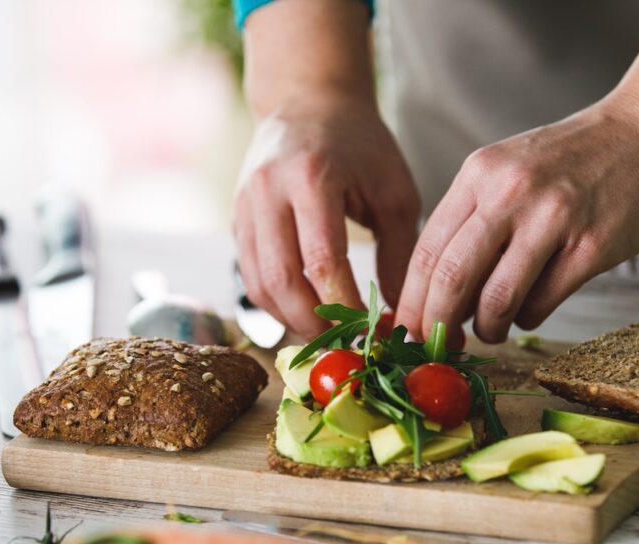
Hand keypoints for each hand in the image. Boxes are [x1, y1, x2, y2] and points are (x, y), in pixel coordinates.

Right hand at [233, 98, 419, 337]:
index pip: (321, 261)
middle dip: (315, 323)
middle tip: (347, 344)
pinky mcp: (236, 220)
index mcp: (312, 177)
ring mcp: (244, 206)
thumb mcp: (395, 191)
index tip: (372, 331)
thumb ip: (400, 254)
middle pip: (281, 280)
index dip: (345, 306)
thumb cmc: (361, 146)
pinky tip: (307, 313)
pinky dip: (277, 304)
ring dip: (292, 320)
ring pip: (258, 285)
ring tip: (329, 333)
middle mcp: (268, 192)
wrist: (307, 103)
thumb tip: (403, 317)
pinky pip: (250, 276)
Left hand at [396, 99, 638, 343]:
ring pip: (496, 299)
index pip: (427, 250)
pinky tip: (529, 311)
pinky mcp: (592, 246)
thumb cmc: (570, 162)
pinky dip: (527, 318)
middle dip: (438, 324)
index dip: (412, 301)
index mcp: (480, 175)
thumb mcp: (506, 172)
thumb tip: (437, 294)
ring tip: (490, 330)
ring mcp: (553, 219)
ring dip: (487, 328)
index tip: (407, 330)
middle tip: (439, 345)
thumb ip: (471, 222)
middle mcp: (510, 193)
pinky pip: (541, 303)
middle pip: (452, 278)